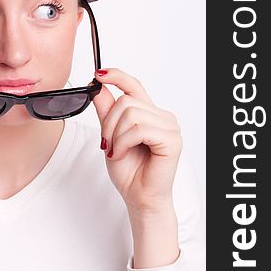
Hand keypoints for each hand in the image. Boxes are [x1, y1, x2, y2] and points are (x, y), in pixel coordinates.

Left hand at [91, 68, 182, 217]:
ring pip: (131, 114)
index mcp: (149, 113)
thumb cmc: (129, 170)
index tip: (98, 74)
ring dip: (116, 136)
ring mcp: (169, 126)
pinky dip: (124, 142)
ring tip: (117, 151)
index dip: (116, 76)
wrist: (138, 196)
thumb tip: (98, 86)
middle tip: (107, 144)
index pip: (133, 85)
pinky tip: (123, 154)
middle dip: (108, 124)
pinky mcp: (172, 139)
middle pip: (125, 101)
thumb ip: (106, 111)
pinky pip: (139, 129)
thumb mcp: (110, 135)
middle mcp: (162, 117)